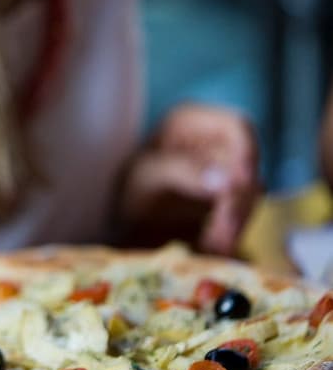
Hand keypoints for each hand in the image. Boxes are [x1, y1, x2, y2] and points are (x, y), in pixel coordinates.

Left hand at [119, 104, 259, 255]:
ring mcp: (225, 169)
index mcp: (192, 122)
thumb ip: (183, 171)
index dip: (247, 154)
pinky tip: (214, 247)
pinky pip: (240, 213)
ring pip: (248, 194)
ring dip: (235, 223)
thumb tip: (225, 179)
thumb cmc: (129, 186)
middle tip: (223, 235)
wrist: (122, 218)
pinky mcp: (228, 197)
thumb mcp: (147, 175)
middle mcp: (214, 140)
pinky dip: (230, 232)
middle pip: (247, 167)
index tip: (241, 186)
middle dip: (237, 203)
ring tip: (213, 247)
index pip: (237, 128)